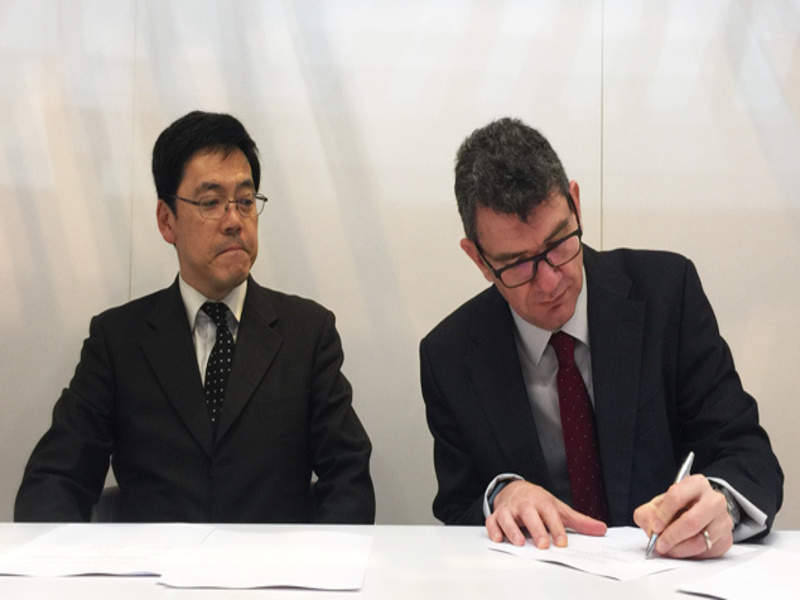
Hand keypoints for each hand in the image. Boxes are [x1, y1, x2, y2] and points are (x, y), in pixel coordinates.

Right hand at [486, 480, 606, 547]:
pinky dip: (493, 529)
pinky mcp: (496, 515)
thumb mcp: (558, 508)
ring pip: (507, 517)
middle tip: (543, 544)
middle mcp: (524, 504)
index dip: (556, 528)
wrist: (515, 489)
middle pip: (529, 514)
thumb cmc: (538, 502)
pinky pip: (492, 521)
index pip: (550, 513)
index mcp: (541, 501)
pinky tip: (498, 539)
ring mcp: (509, 509)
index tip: (562, 542)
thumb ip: (578, 521)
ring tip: (520, 543)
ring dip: (512, 530)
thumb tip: (601, 529)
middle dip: (536, 529)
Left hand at [633, 474, 732, 558]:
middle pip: (692, 521)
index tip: (655, 528)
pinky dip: (690, 554)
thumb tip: (652, 528)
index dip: (663, 515)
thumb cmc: (677, 507)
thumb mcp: (658, 505)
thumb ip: (648, 514)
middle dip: (672, 536)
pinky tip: (681, 549)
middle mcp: (714, 500)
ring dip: (679, 548)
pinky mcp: (726, 539)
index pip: (677, 497)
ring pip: (701, 540)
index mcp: (696, 484)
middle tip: (660, 544)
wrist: (699, 512)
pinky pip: (707, 552)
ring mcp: (723, 520)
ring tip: (668, 549)